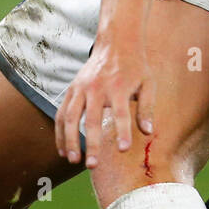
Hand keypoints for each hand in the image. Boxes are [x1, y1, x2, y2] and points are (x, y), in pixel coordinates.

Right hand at [55, 37, 155, 167]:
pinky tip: (63, 149)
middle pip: (92, 119)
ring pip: (70, 117)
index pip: (121, 113)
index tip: (123, 150)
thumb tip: (148, 132)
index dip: (122, 132)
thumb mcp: (148, 83)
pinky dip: (60, 132)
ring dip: (70, 140)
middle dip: (92, 144)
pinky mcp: (72, 89)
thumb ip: (147, 108)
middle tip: (93, 166)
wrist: (116, 42)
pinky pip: (62, 113)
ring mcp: (81, 88)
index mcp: (119, 87)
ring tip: (73, 160)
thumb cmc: (135, 66)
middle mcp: (97, 88)